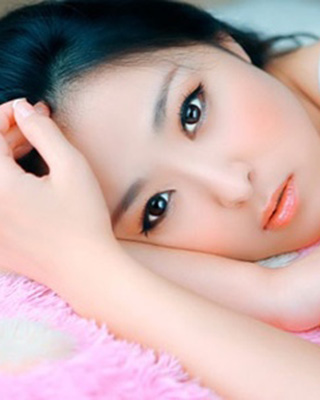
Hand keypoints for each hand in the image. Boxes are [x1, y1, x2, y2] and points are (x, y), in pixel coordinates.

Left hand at [0, 99, 115, 286]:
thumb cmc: (83, 219)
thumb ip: (43, 132)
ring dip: (5, 158)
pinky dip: (6, 184)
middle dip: (7, 134)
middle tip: (35, 126)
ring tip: (33, 151)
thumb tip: (23, 109)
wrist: (85, 269)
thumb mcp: (72, 167)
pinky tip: (27, 180)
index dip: (5, 116)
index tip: (27, 110)